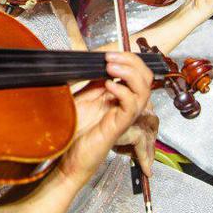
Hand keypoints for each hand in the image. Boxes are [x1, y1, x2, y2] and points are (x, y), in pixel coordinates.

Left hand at [59, 53, 153, 184]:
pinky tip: (108, 86)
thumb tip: (96, 61)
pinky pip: (131, 107)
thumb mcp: (82, 97)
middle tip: (112, 58)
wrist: (66, 159)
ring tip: (111, 67)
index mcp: (119, 97)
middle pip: (146, 79)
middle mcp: (125, 106)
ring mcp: (123, 117)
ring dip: (130, 74)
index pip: (137, 73)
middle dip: (133, 62)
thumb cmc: (73, 132)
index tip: (110, 53)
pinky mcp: (118, 128)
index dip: (129, 59)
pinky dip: (123, 92)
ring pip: (144, 91)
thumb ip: (92, 81)